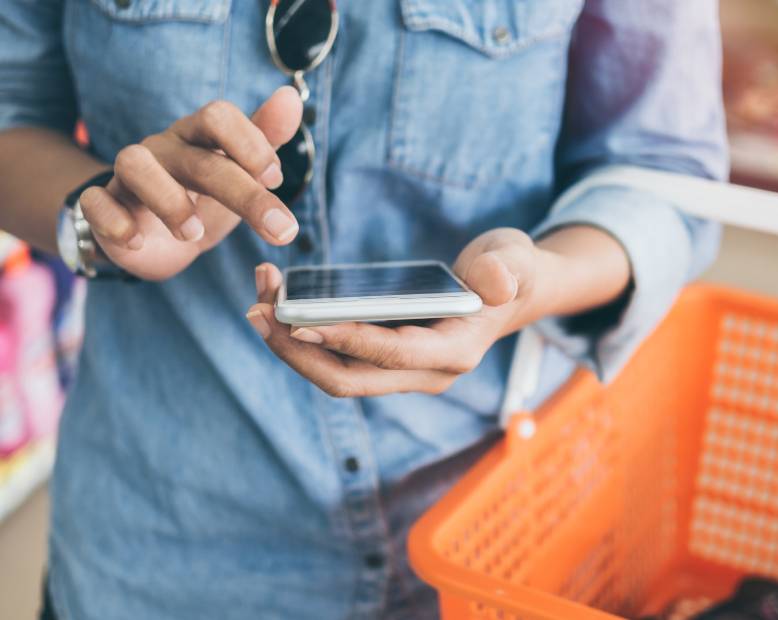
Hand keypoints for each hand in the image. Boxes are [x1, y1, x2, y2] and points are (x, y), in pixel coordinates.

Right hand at [78, 87, 303, 279]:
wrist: (157, 237)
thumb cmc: (204, 197)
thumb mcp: (241, 171)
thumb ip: (267, 137)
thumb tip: (291, 97)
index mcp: (198, 137)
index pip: (218, 116)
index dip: (250, 144)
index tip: (276, 179)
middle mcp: (164, 149)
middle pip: (199, 159)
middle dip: (244, 194)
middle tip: (280, 229)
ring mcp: (129, 176)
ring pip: (134, 165)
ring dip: (168, 200)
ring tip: (194, 235)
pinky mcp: (102, 205)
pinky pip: (94, 202)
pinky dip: (114, 221)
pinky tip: (138, 241)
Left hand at [246, 228, 545, 396]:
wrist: (512, 290)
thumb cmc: (513, 272)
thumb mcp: (517, 261)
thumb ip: (507, 270)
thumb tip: (494, 285)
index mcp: (455, 353)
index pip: (391, 355)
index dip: (345, 341)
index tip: (298, 321)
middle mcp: (425, 373)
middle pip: (349, 379)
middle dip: (298, 351)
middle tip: (258, 312)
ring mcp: (403, 371)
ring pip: (336, 373)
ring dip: (291, 344)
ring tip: (258, 304)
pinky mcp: (385, 359)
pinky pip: (337, 358)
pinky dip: (304, 335)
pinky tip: (279, 306)